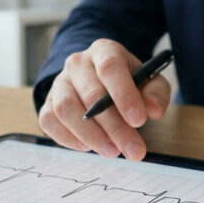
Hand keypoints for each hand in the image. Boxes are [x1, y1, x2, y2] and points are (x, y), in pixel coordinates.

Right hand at [38, 39, 170, 160]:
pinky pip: (49, 121)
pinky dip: (67, 138)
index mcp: (105, 51)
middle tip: (133, 150)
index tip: (138, 121)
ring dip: (90, 135)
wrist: (100, 80)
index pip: (110, 67)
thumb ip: (156, 93)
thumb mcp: (149, 81)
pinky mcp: (48, 103)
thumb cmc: (127, 82)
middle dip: (114, 127)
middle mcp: (78, 64)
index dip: (124, 94)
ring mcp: (59, 83)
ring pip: (66, 109)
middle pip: (91, 94)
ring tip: (112, 151)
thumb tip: (153, 111)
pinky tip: (87, 147)